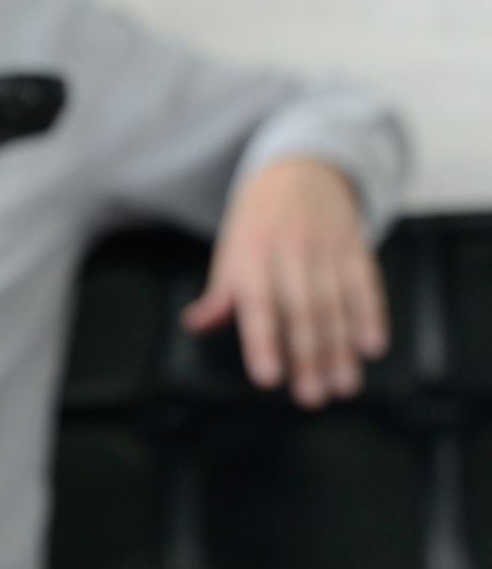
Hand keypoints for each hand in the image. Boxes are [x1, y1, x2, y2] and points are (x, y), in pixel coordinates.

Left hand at [183, 158, 386, 408]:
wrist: (300, 170)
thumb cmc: (256, 225)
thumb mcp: (229, 254)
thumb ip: (218, 296)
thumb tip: (196, 326)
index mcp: (251, 255)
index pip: (257, 305)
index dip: (263, 343)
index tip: (269, 379)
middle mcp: (290, 250)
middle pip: (302, 311)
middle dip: (309, 358)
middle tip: (313, 398)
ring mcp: (327, 246)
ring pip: (336, 303)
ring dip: (342, 349)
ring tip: (343, 386)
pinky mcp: (355, 245)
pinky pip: (366, 283)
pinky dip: (371, 315)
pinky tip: (372, 347)